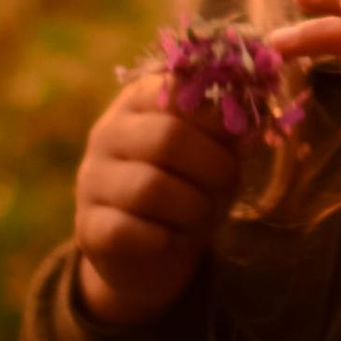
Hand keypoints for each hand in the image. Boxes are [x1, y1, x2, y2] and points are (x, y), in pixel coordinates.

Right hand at [72, 74, 244, 324]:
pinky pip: (130, 231)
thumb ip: (228, 132)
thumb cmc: (188, 188)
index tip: (236, 139)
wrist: (147, 250)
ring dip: (193, 208)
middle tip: (227, 184)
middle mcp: (108, 134)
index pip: (178, 89)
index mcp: (140, 102)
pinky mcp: (89, 227)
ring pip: (151, 188)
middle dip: (213, 166)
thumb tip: (251, 119)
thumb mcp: (213, 153)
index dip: (217, 117)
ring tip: (201, 216)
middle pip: (167, 138)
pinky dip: (165, 240)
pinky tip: (172, 239)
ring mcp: (92, 180)